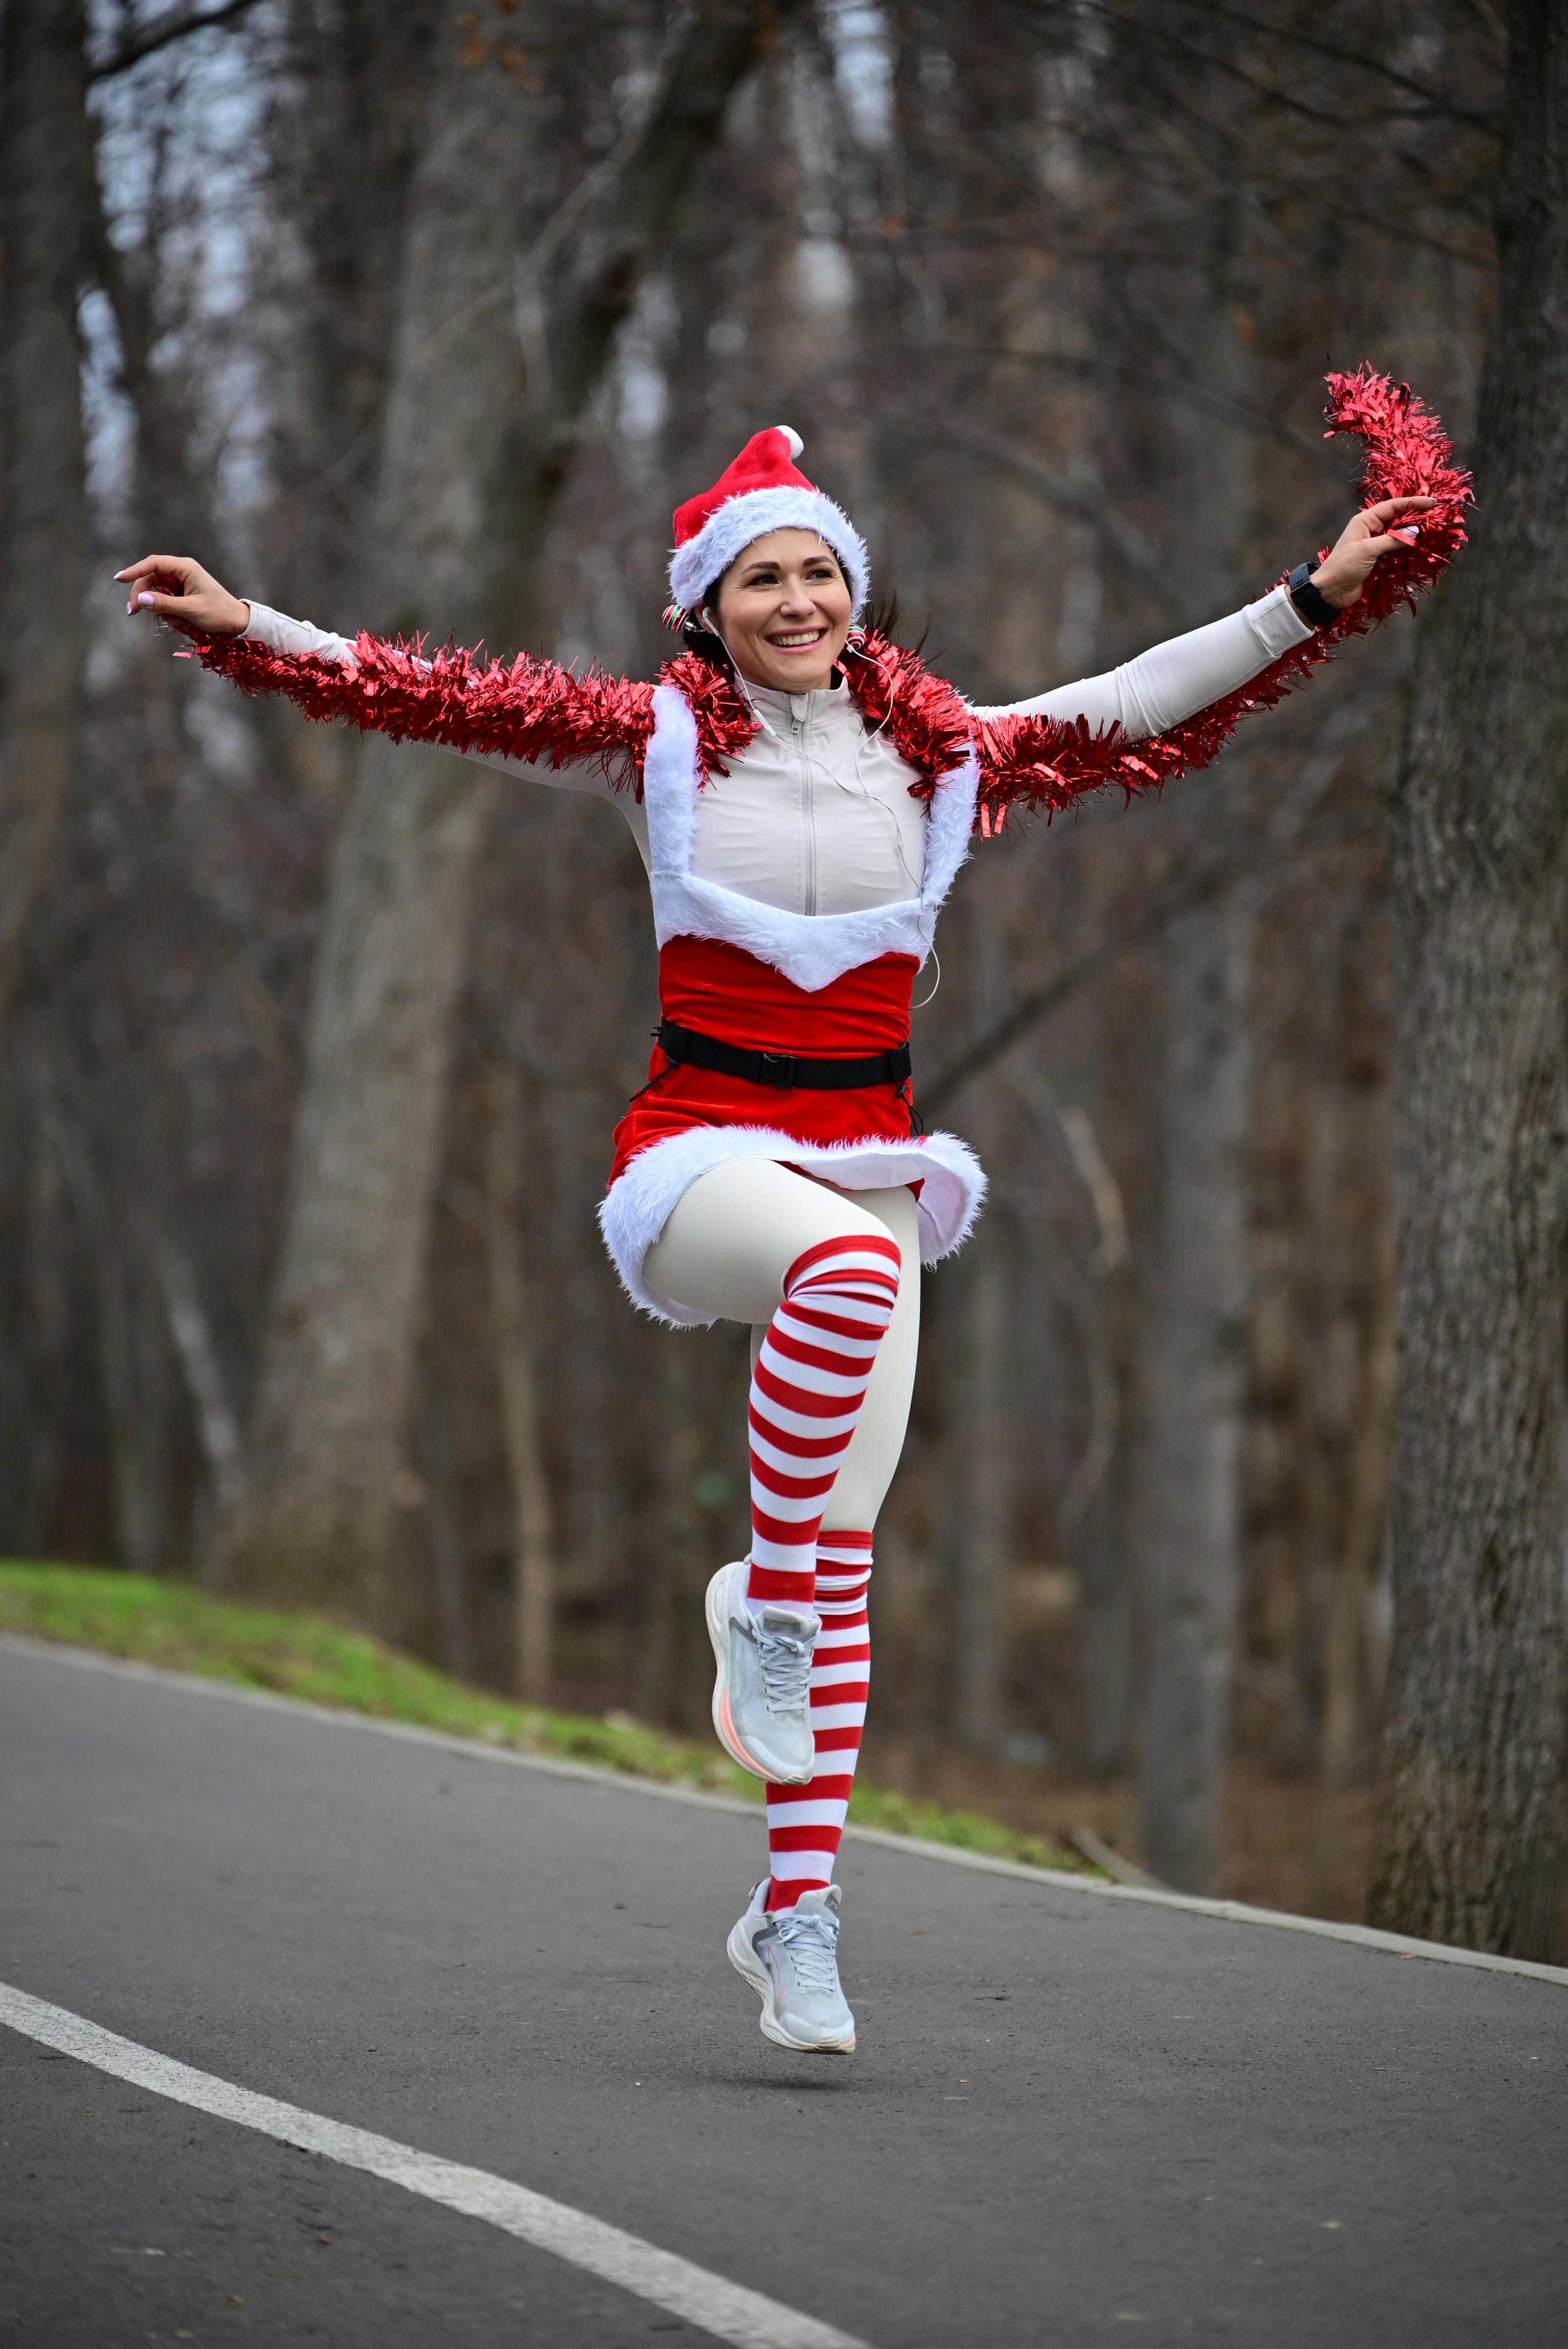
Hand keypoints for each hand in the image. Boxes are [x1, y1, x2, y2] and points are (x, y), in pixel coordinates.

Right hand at [114, 554, 249, 635]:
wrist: (238, 622)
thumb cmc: (219, 613)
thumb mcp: (191, 610)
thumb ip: (165, 604)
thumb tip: (141, 599)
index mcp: (185, 567)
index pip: (153, 564)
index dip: (134, 571)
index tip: (119, 579)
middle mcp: (181, 572)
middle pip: (150, 579)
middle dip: (142, 595)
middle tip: (133, 612)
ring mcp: (181, 583)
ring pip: (156, 592)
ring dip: (159, 608)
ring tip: (176, 621)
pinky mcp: (181, 595)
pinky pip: (165, 602)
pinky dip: (168, 613)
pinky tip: (181, 621)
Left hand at [1308, 496, 1440, 609]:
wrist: (1330, 592)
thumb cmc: (1344, 567)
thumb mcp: (1368, 550)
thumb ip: (1392, 540)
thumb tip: (1415, 531)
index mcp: (1365, 521)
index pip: (1393, 506)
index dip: (1413, 503)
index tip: (1432, 503)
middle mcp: (1371, 529)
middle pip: (1397, 519)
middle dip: (1415, 518)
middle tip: (1435, 517)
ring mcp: (1375, 545)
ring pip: (1399, 535)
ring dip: (1413, 535)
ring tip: (1432, 533)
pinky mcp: (1378, 560)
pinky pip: (1396, 551)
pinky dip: (1408, 550)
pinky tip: (1421, 550)